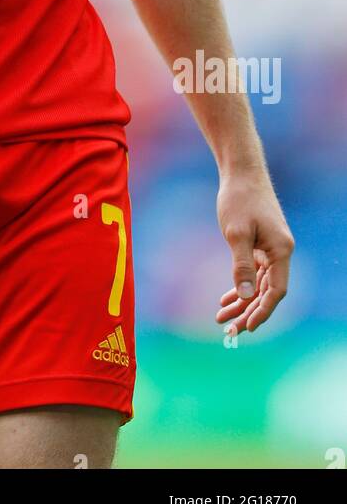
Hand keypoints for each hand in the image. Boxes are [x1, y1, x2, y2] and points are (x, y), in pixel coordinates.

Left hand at [215, 170, 294, 333]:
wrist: (240, 173)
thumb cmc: (239, 199)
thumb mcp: (236, 233)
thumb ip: (241, 265)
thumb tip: (245, 296)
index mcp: (281, 251)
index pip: (276, 291)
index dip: (263, 311)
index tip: (248, 328)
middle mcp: (280, 252)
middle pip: (267, 292)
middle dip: (248, 312)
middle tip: (229, 331)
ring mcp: (270, 249)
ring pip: (258, 284)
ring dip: (241, 301)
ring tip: (221, 319)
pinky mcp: (260, 244)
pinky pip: (253, 272)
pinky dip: (240, 285)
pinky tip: (226, 298)